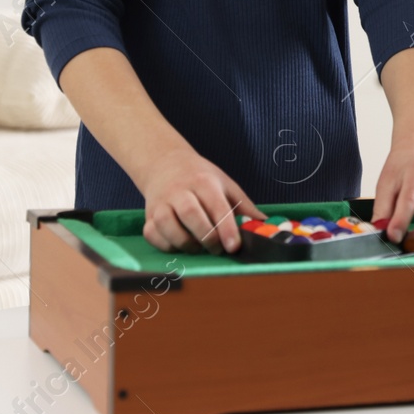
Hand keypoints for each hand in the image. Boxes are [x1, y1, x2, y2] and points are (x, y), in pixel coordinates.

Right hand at [137, 145, 266, 253]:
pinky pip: (153, 235)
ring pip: (167, 227)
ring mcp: (161, 203)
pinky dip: (166, 245)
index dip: (226, 228)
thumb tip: (265, 225)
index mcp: (204, 182)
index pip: (216, 206)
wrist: (166, 164)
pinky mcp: (148, 216)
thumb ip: (244, 207)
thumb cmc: (201, 178)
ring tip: (198, 246)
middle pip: (191, 215)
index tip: (234, 247)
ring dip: (185, 243)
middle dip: (207, 237)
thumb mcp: (226, 185)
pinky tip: (179, 243)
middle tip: (218, 248)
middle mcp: (180, 191)